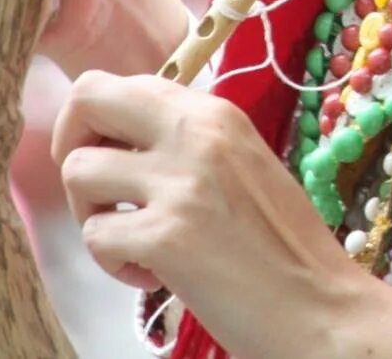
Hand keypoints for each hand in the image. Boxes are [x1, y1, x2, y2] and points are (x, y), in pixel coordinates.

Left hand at [52, 73, 381, 358]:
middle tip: (97, 193)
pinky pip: (94, 239)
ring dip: (91, 215)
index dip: (99, 124)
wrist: (321, 306)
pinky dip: (113, 266)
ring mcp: (180, 183)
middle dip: (69, 144)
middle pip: (87, 99)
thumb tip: (121, 138)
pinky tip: (154, 277)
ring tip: (133, 242)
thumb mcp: (241, 164)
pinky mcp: (166, 237)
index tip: (115, 162)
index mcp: (215, 112)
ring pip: (78, 172)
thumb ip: (188, 142)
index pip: (121, 84)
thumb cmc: (284, 246)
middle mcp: (196, 133)